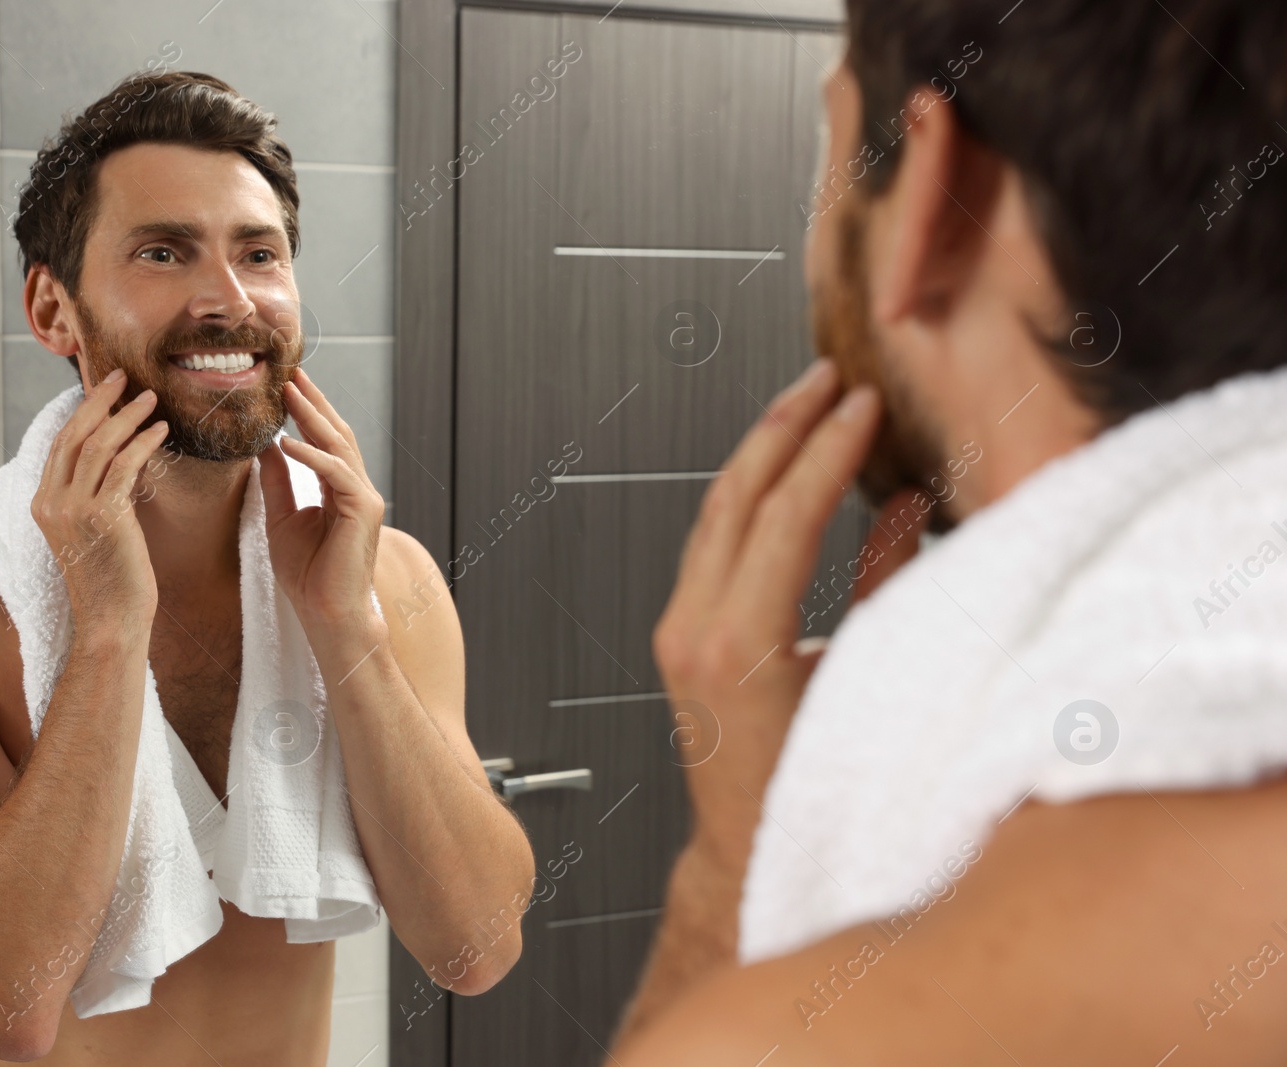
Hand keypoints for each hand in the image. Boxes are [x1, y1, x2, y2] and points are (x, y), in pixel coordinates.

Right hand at [29, 369, 169, 631]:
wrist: (111, 622)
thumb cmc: (111, 581)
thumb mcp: (93, 532)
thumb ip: (96, 495)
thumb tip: (122, 458)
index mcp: (43, 504)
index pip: (61, 443)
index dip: (84, 411)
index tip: (106, 389)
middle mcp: (52, 502)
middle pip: (74, 434)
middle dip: (100, 400)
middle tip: (124, 376)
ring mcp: (74, 510)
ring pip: (98, 444)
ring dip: (127, 416)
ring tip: (151, 398)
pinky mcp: (103, 517)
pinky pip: (123, 466)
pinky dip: (143, 442)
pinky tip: (161, 430)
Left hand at [258, 367, 385, 637]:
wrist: (327, 614)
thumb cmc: (306, 576)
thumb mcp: (280, 519)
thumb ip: (277, 482)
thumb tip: (265, 446)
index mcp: (339, 491)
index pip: (325, 442)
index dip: (306, 413)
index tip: (285, 386)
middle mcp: (357, 490)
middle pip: (336, 435)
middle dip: (313, 403)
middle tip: (291, 373)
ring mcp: (364, 498)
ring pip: (338, 446)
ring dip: (312, 417)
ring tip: (289, 392)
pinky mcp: (363, 510)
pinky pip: (335, 474)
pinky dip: (312, 455)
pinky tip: (288, 442)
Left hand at [651, 359, 924, 862]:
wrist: (750, 854)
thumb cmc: (812, 791)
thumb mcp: (868, 681)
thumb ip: (885, 588)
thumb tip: (906, 508)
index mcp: (738, 643)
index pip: (785, 514)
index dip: (827, 450)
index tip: (861, 406)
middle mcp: (694, 629)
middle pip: (735, 495)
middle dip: (783, 426)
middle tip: (826, 377)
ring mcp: (678, 631)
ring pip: (714, 512)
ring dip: (761, 453)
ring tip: (805, 406)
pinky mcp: (681, 635)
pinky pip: (712, 543)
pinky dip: (750, 498)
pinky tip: (784, 475)